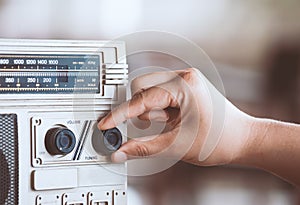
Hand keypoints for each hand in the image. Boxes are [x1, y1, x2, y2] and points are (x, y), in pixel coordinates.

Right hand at [98, 68, 253, 165]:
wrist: (244, 140)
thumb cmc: (221, 140)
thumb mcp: (177, 146)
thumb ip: (144, 148)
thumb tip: (120, 152)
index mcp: (184, 85)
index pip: (142, 99)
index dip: (120, 114)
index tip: (106, 124)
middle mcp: (184, 77)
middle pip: (141, 87)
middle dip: (138, 110)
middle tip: (146, 127)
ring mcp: (185, 81)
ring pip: (149, 91)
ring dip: (150, 111)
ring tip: (167, 125)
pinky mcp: (185, 88)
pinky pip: (159, 94)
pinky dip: (158, 109)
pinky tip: (169, 120)